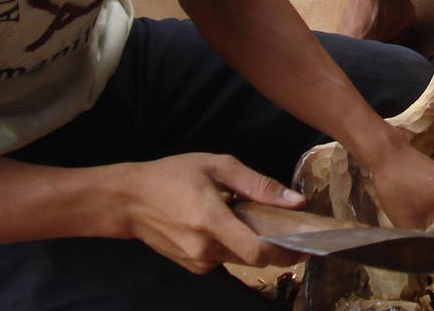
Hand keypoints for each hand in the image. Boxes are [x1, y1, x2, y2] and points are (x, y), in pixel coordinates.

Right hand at [114, 153, 306, 273]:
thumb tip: (295, 201)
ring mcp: (196, 262)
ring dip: (252, 242)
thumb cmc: (173, 175)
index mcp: (211, 222)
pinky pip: (224, 258)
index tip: (304, 243)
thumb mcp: (218, 167)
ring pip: (240, 258)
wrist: (129, 200)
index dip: (285, 251)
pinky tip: (227, 223)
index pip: (257, 253)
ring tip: (251, 216)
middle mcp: (204, 249)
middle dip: (274, 244)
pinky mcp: (192, 266)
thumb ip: (258, 185)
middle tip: (286, 223)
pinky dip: (234, 244)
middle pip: (254, 258)